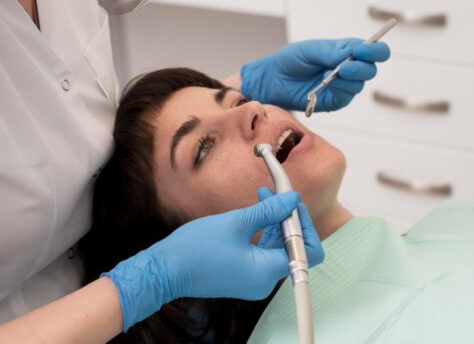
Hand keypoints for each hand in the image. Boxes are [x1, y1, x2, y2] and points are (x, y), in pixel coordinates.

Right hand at [104, 191, 323, 330]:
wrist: (165, 270)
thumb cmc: (196, 248)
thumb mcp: (237, 222)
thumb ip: (269, 211)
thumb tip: (292, 200)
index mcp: (268, 270)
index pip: (307, 251)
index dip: (305, 224)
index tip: (293, 203)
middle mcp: (266, 281)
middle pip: (293, 248)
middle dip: (288, 218)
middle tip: (279, 194)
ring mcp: (254, 280)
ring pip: (277, 249)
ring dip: (275, 222)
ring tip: (265, 195)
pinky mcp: (244, 276)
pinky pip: (263, 254)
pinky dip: (263, 233)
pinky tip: (255, 212)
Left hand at [240, 38, 390, 111]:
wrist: (273, 79)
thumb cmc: (290, 60)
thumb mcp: (309, 50)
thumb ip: (330, 52)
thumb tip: (351, 54)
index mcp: (346, 51)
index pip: (373, 50)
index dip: (374, 50)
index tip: (363, 50)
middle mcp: (349, 68)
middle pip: (370, 69)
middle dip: (361, 67)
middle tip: (345, 67)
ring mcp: (343, 86)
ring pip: (359, 84)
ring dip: (347, 79)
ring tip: (328, 75)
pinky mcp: (335, 101)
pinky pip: (345, 97)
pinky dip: (338, 90)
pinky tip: (326, 84)